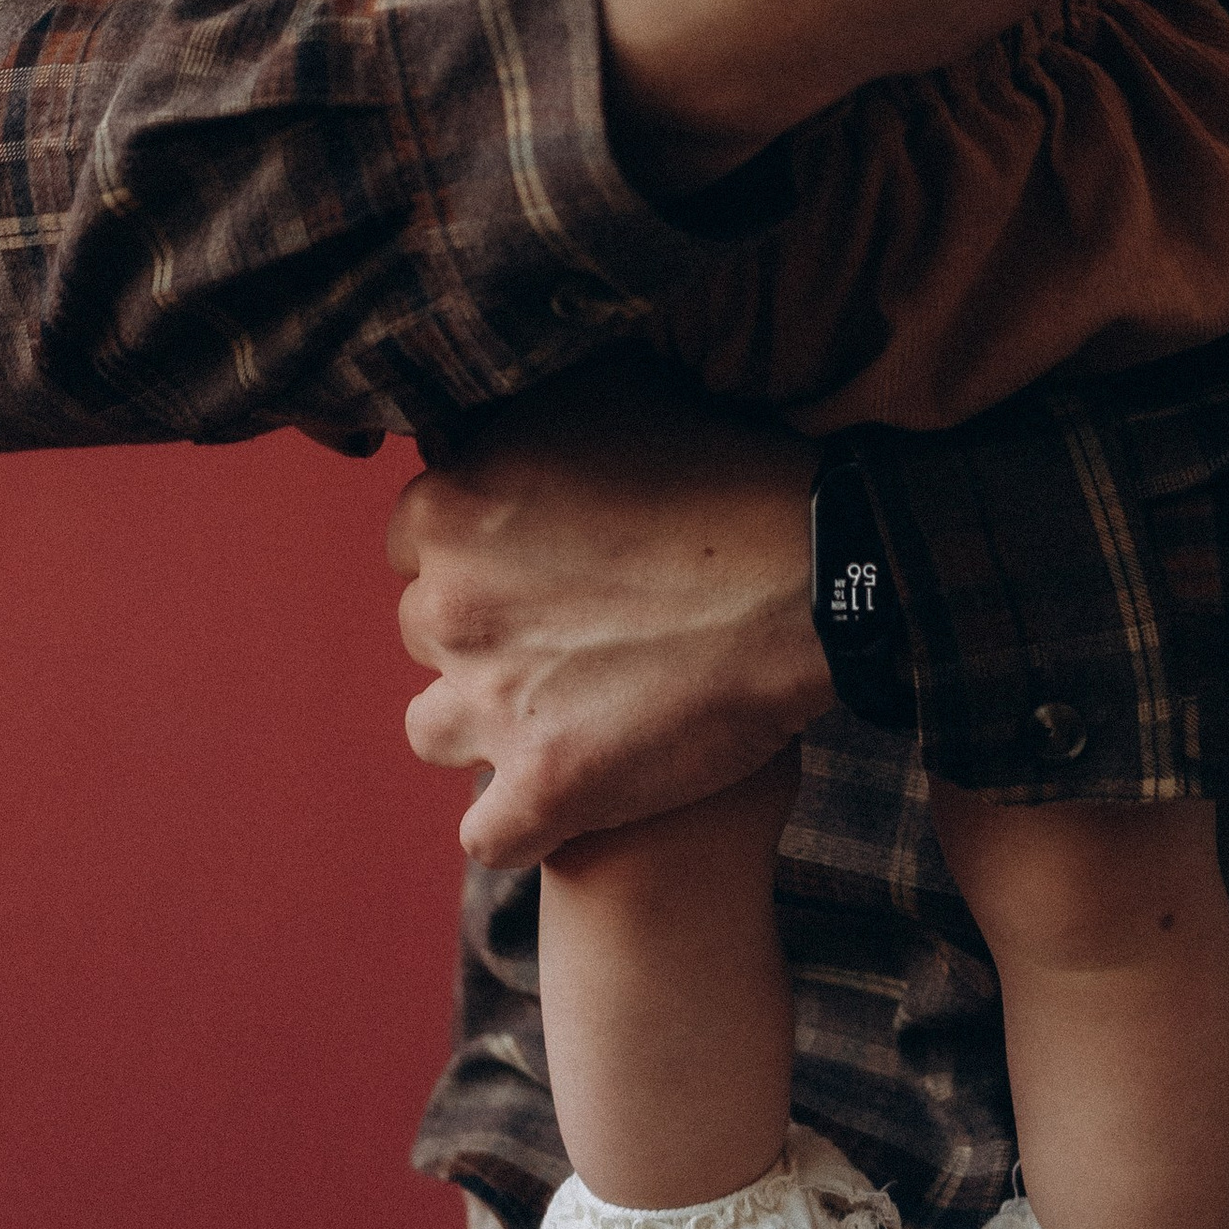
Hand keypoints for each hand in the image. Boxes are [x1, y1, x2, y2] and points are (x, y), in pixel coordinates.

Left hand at [389, 352, 830, 866]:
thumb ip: (514, 407)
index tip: (535, 567)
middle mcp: (451, 606)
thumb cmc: (723, 472)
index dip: (476, 557)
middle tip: (566, 635)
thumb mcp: (603, 392)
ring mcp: (491, 704)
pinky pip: (491, 836)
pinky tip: (568, 805)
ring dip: (485, 730)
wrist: (815, 577)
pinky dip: (524, 827)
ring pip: (435, 733)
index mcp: (449, 510)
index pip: (412, 546)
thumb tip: (466, 412)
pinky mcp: (545, 789)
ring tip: (560, 717)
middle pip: (426, 638)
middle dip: (482, 638)